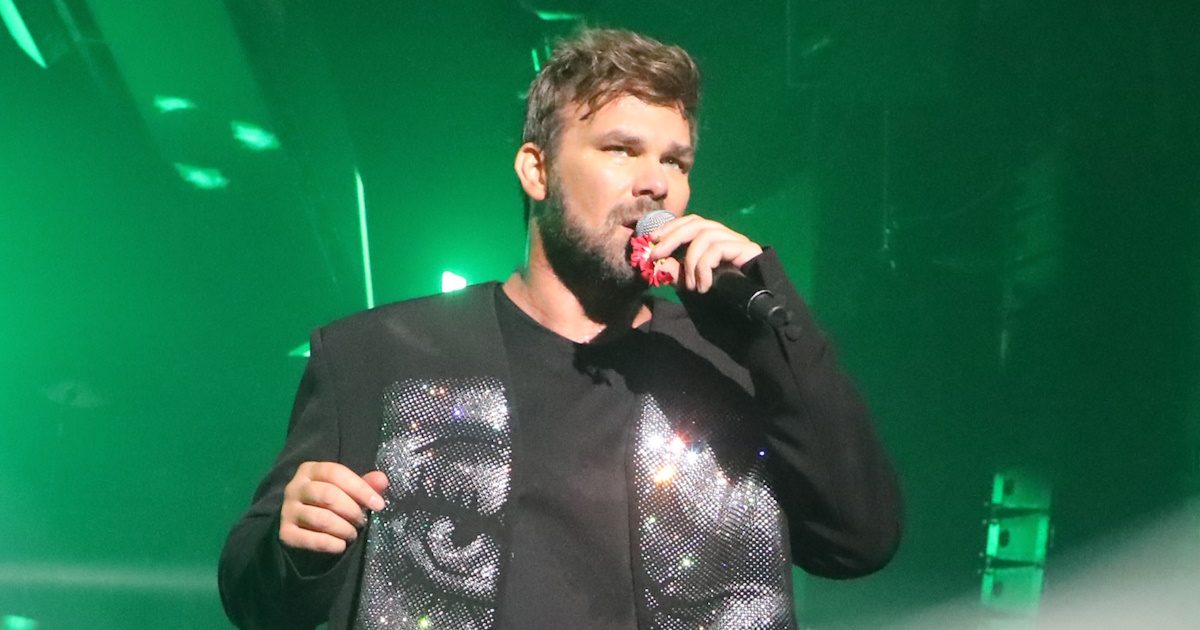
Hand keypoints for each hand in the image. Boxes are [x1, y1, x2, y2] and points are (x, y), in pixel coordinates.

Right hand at [279, 461, 388, 553]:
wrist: (301, 528)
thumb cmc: (329, 504)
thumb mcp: (346, 491)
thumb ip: (364, 484)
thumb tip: (382, 479)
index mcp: (310, 470)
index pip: (336, 473)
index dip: (360, 488)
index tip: (378, 504)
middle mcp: (294, 487)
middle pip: (328, 495)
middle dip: (352, 510)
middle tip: (362, 521)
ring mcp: (287, 511)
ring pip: (320, 518)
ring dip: (343, 528)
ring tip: (352, 534)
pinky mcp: (285, 533)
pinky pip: (310, 539)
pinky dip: (330, 544)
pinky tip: (340, 545)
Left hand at [648, 214, 762, 292]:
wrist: (753, 308)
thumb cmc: (723, 294)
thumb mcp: (692, 282)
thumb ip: (676, 272)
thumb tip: (657, 262)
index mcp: (713, 239)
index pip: (691, 221)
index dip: (670, 226)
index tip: (652, 238)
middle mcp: (725, 235)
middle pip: (697, 222)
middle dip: (672, 236)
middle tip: (656, 254)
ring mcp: (737, 241)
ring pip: (706, 235)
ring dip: (691, 261)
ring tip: (690, 285)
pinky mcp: (747, 249)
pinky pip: (718, 249)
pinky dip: (704, 267)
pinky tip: (704, 286)